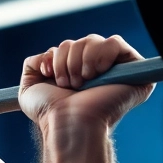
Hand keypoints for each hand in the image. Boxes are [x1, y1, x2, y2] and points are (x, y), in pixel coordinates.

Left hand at [19, 34, 153, 128]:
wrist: (68, 122)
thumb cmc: (50, 112)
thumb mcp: (29, 88)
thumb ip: (32, 64)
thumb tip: (45, 56)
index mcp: (77, 73)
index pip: (67, 47)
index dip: (55, 56)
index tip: (48, 74)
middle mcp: (98, 70)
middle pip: (79, 41)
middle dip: (66, 60)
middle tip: (69, 85)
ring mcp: (117, 69)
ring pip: (93, 40)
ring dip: (79, 61)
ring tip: (81, 83)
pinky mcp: (132, 69)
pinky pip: (114, 42)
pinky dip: (98, 55)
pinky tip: (95, 74)